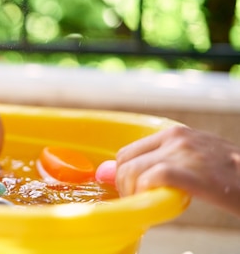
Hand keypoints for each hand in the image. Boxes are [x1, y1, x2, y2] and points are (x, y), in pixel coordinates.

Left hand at [115, 125, 239, 216]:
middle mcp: (175, 138)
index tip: (130, 191)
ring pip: (133, 170)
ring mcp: (183, 153)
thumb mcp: (192, 160)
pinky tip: (158, 202)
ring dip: (133, 194)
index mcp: (174, 133)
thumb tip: (110, 172)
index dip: (122, 175)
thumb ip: (156, 162)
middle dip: (124, 187)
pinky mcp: (192, 170)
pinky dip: (147, 193)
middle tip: (137, 202)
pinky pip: (152, 178)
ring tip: (147, 204)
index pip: (127, 152)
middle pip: (125, 162)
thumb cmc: (231, 175)